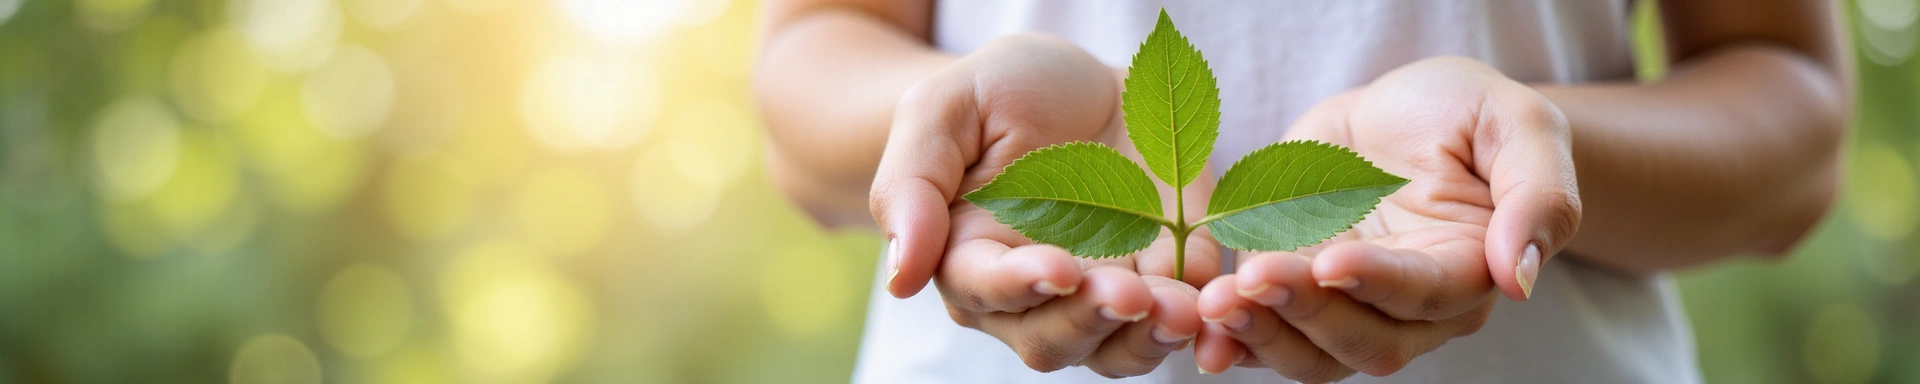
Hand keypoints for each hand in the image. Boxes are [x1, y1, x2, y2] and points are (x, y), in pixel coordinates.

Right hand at [869, 33, 1224, 376]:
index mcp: (968, 258)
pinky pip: (1184, 316)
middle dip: (1093, 320)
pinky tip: (1220, 302)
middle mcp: (1033, 294)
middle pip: (1053, 338)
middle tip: (1130, 293)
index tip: (1058, 268)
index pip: (986, 292)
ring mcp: (1102, 292)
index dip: (1021, 288)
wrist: (1078, 80)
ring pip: (1119, 347)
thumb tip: (899, 280)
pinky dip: (1204, 319)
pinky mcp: (1165, 276)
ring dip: (1151, 337)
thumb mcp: (941, 110)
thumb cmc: (996, 93)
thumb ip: (910, 187)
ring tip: (1183, 309)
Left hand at [1190, 57, 1583, 380]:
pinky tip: (1202, 328)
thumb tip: (1519, 279)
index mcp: (1469, 271)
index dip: (1376, 284)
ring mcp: (1348, 309)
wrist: (1407, 111)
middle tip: (1253, 279)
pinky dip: (1234, 338)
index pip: (1424, 295)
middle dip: (1306, 314)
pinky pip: (1267, 335)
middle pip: (1363, 339)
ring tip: (1216, 302)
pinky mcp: (1296, 295)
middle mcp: (1410, 309)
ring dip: (1262, 333)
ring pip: (1311, 353)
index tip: (1330, 260)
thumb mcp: (1519, 126)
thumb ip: (1539, 197)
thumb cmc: (1470, 116)